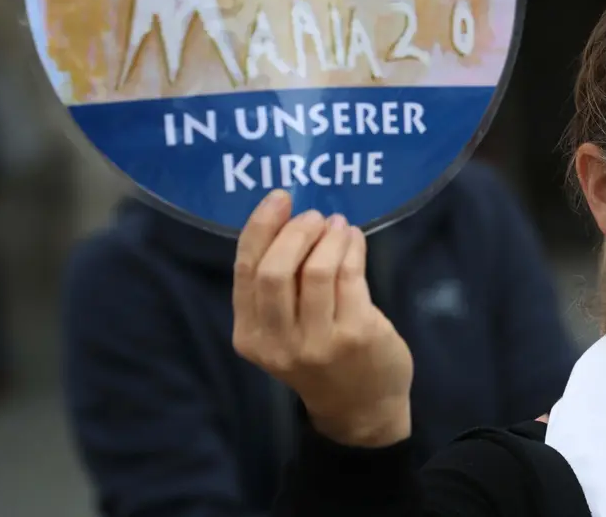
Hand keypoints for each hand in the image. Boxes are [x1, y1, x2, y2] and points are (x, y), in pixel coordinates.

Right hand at [232, 190, 413, 446]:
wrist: (360, 406)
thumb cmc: (319, 356)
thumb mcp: (282, 330)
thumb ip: (277, 286)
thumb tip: (286, 218)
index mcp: (249, 336)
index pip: (245, 271)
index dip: (260, 228)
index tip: (279, 198)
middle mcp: (278, 342)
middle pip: (275, 270)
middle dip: (296, 231)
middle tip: (314, 215)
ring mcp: (318, 341)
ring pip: (316, 269)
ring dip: (329, 236)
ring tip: (338, 225)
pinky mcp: (356, 334)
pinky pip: (350, 276)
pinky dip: (351, 247)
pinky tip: (354, 239)